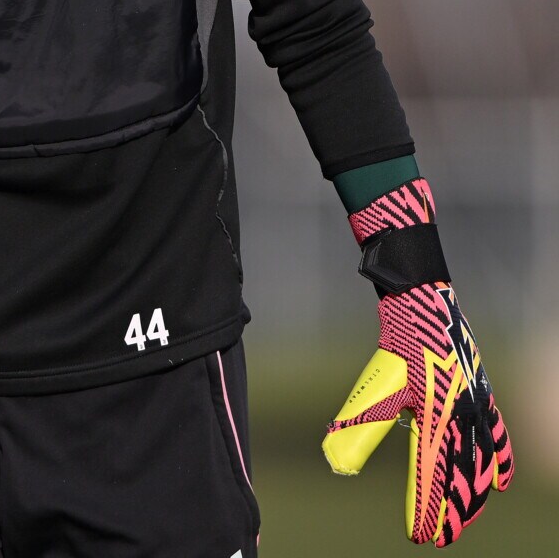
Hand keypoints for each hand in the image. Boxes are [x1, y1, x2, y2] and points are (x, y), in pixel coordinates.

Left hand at [323, 180, 512, 545]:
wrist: (425, 302)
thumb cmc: (399, 342)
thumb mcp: (379, 386)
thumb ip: (362, 424)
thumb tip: (335, 457)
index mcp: (436, 419)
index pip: (431, 479)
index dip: (426, 510)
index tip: (419, 535)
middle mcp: (462, 417)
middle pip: (461, 478)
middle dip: (453, 511)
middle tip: (441, 537)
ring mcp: (477, 406)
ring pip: (481, 463)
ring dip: (474, 495)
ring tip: (464, 518)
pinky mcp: (482, 395)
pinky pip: (498, 437)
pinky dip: (501, 462)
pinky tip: (500, 484)